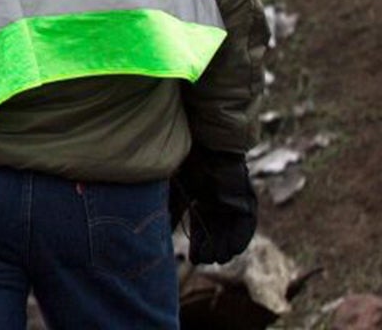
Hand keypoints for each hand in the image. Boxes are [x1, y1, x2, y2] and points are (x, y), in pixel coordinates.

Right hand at [171, 148, 254, 264]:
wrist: (208, 147)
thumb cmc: (190, 164)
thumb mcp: (179, 191)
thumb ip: (173, 211)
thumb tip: (159, 230)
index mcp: (203, 196)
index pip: (201, 225)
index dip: (197, 242)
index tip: (192, 258)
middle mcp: (220, 200)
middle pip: (216, 230)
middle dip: (209, 247)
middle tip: (202, 261)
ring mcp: (234, 200)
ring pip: (230, 230)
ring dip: (224, 246)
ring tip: (216, 260)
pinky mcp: (247, 201)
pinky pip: (246, 224)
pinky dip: (240, 238)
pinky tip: (233, 250)